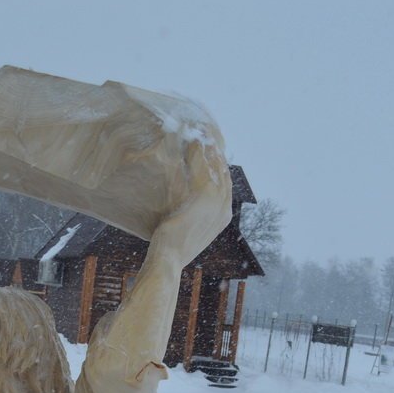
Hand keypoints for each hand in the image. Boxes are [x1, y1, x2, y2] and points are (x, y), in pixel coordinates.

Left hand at [156, 140, 232, 262]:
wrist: (168, 260)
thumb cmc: (171, 249)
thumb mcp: (187, 231)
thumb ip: (192, 215)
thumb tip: (182, 206)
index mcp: (224, 217)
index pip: (224, 183)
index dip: (217, 165)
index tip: (207, 151)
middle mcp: (225, 208)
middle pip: (223, 170)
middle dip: (214, 151)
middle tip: (202, 135)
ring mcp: (217, 201)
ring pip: (215, 164)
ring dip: (206, 146)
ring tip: (195, 132)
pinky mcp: (205, 194)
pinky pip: (203, 165)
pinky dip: (197, 150)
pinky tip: (189, 139)